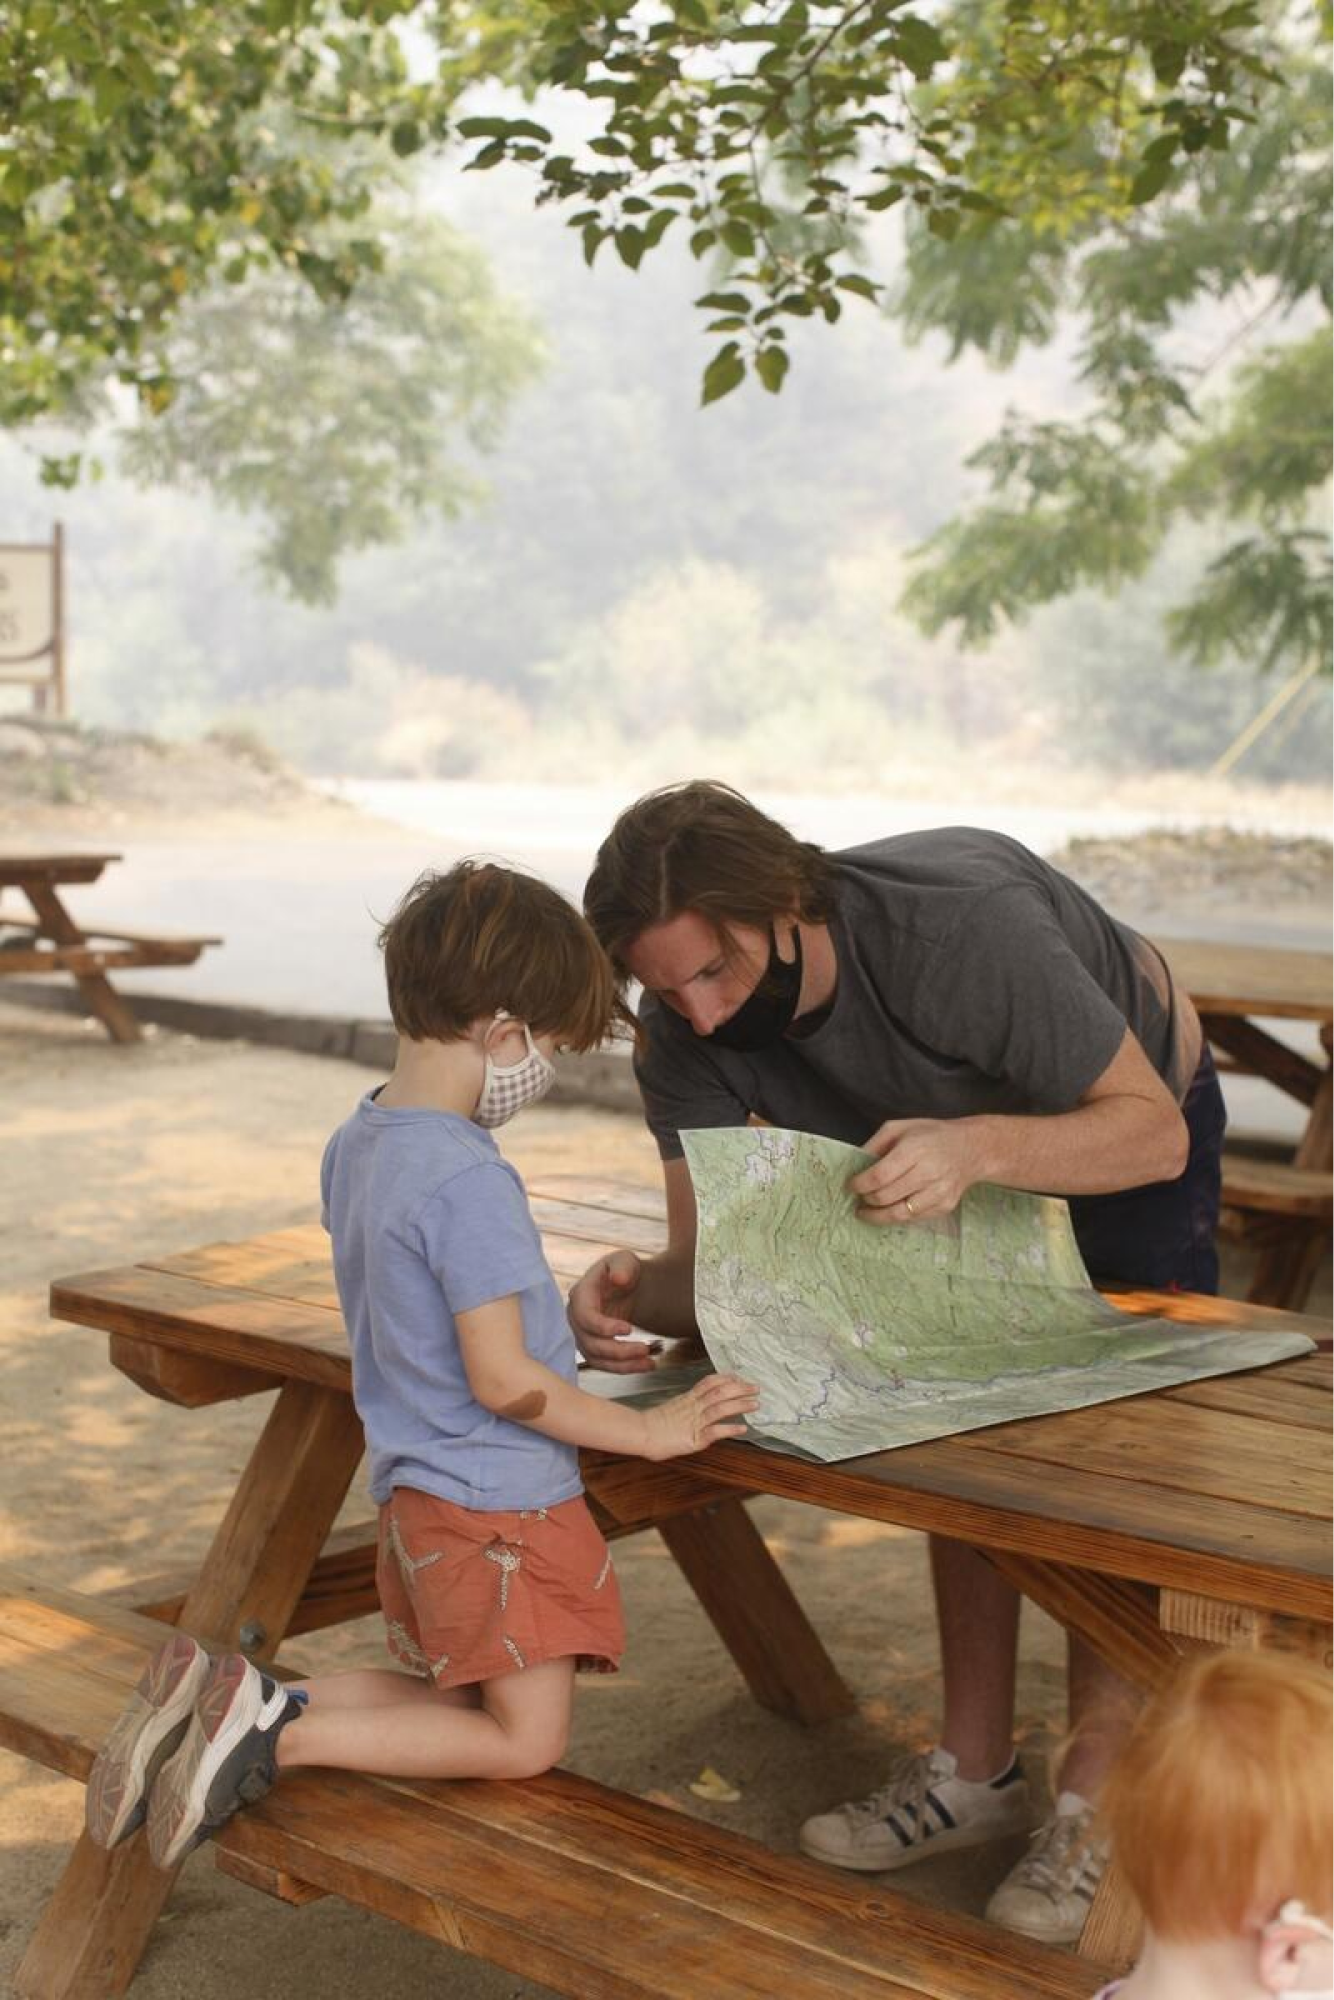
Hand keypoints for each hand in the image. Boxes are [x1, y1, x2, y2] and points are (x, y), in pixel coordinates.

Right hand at [566, 1249, 660, 1374]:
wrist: (627, 1285)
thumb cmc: (624, 1270)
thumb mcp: (625, 1260)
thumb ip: (623, 1266)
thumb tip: (619, 1279)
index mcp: (581, 1294)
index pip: (585, 1316)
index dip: (604, 1327)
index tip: (629, 1329)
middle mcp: (576, 1317)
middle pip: (591, 1343)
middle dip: (618, 1350)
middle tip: (645, 1349)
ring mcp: (582, 1335)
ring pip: (597, 1359)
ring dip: (623, 1364)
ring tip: (649, 1362)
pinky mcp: (593, 1348)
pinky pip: (605, 1364)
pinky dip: (625, 1368)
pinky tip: (646, 1365)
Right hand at [641, 1372, 759, 1460]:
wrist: (640, 1433)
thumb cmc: (653, 1424)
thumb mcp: (672, 1407)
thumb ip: (687, 1405)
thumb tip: (698, 1403)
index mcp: (688, 1399)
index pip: (710, 1382)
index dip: (726, 1378)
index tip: (738, 1377)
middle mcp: (693, 1407)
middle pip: (720, 1392)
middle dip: (740, 1389)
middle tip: (756, 1388)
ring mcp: (694, 1422)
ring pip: (720, 1408)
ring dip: (739, 1406)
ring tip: (755, 1405)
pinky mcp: (693, 1438)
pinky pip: (714, 1432)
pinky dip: (729, 1429)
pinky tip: (742, 1429)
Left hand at [847, 1117, 983, 1224]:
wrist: (971, 1148)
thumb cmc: (931, 1135)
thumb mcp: (900, 1127)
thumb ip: (875, 1144)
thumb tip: (855, 1164)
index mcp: (914, 1149)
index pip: (879, 1176)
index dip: (859, 1185)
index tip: (850, 1186)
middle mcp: (928, 1172)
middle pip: (886, 1197)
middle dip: (866, 1200)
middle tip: (859, 1197)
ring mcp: (939, 1192)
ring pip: (899, 1214)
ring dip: (877, 1215)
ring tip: (867, 1211)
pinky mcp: (945, 1206)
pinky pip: (914, 1219)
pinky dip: (897, 1217)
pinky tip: (889, 1210)